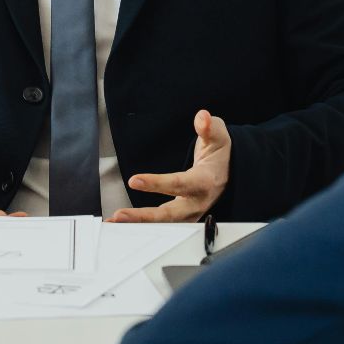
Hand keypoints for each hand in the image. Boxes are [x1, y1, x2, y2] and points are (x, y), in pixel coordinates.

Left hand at [110, 108, 231, 221]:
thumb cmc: (221, 154)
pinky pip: (161, 224)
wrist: (230, 172)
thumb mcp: (219, 136)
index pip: (179, 183)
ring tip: (113, 221)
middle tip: (120, 215)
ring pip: (163, 224)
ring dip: (138, 224)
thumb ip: (210, 127)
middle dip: (144, 217)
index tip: (134, 180)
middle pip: (170, 214)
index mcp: (205, 182)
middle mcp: (197, 202)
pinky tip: (120, 223)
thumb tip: (202, 118)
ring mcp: (189, 213)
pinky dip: (141, 225)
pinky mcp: (181, 217)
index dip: (157, 183)